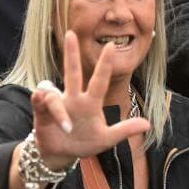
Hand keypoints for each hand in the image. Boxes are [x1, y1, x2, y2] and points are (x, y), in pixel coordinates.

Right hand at [29, 31, 149, 170]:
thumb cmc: (85, 142)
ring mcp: (57, 104)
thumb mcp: (107, 139)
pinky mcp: (41, 112)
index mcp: (90, 103)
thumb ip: (125, 130)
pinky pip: (39, 101)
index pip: (99, 80)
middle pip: (72, 72)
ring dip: (59, 110)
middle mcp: (73, 99)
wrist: (62, 155)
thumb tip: (148, 124)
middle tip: (71, 34)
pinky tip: (41, 103)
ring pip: (54, 95)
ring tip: (67, 129)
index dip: (105, 65)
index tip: (111, 46)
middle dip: (71, 54)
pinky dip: (40, 101)